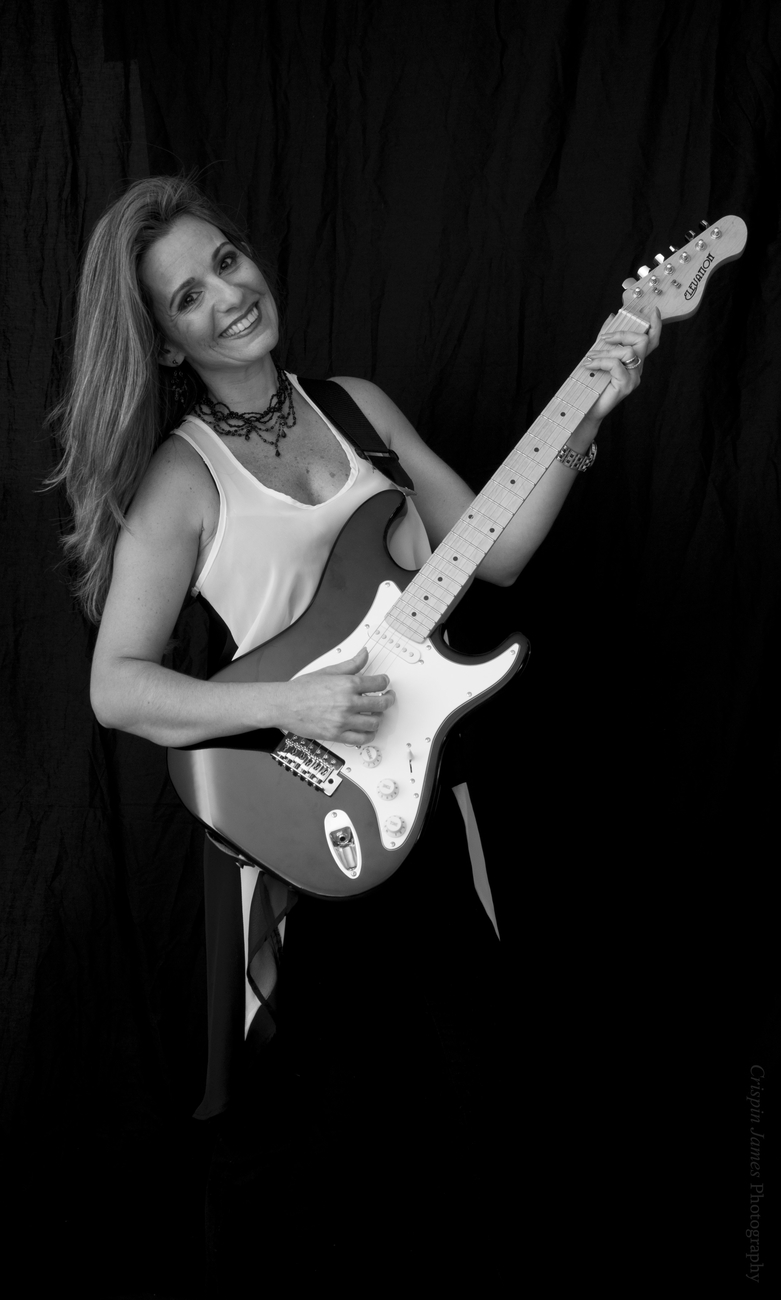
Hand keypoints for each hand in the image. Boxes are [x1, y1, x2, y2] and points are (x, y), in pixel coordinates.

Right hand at [277, 646, 394, 745]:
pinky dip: (369, 735)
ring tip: (376, 714)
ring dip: (379, 718)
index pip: (379, 683)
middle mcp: (348, 703)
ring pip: (374, 722)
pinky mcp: (337, 735)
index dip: (385, 682)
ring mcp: (343, 721)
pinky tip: (368, 730)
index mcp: (348, 684)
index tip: (384, 683)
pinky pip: (361, 739)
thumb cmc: (302, 689)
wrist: (284, 705)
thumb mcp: (329, 671)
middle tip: (388, 698)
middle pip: (381, 704)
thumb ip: (351, 664)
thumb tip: (364, 654)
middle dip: (388, 699)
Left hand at [581, 305, 661, 422]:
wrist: (587, 409)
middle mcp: (638, 369)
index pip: (652, 342)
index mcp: (635, 362)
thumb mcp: (600, 356)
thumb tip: (612, 317)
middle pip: (642, 341)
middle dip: (622, 333)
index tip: (653, 311)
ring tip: (590, 357)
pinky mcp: (626, 385)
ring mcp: (634, 378)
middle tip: (604, 338)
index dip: (656, 327)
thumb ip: (606, 338)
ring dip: (606, 351)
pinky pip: (616, 364)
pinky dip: (601, 361)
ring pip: (627, 352)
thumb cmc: (593, 384)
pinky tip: (589, 365)